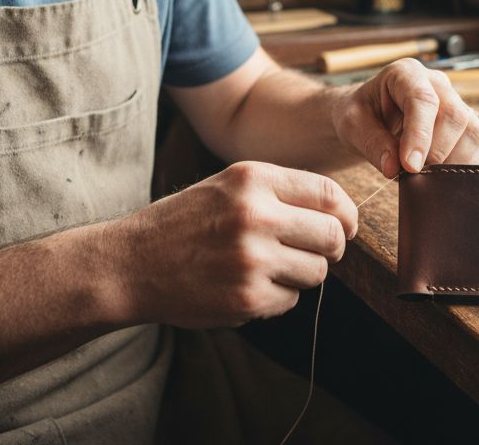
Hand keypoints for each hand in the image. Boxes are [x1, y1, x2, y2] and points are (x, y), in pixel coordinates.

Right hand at [106, 161, 357, 327]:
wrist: (131, 263)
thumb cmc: (185, 223)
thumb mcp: (228, 186)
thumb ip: (280, 192)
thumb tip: (341, 214)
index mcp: (252, 179)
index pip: (329, 194)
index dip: (347, 213)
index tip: (347, 226)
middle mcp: (255, 215)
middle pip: (332, 236)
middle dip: (330, 248)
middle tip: (314, 252)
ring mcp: (252, 259)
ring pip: (317, 271)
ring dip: (301, 274)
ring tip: (268, 267)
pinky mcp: (247, 297)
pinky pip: (291, 299)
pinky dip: (276, 296)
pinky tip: (246, 285)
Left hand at [331, 57, 478, 176]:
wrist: (371, 116)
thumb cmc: (361, 115)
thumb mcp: (352, 125)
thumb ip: (371, 143)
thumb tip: (393, 168)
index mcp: (406, 73)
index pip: (422, 100)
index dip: (419, 136)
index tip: (409, 167)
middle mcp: (437, 83)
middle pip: (454, 115)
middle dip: (435, 153)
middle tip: (412, 175)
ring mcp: (457, 101)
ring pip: (473, 131)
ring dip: (451, 161)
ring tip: (424, 174)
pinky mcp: (467, 122)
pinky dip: (462, 164)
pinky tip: (439, 173)